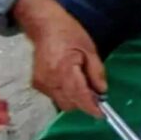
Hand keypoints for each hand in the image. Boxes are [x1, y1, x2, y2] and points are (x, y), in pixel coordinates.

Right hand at [15, 0, 106, 116]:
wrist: (44, 25)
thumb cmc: (69, 33)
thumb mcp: (89, 48)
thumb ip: (96, 72)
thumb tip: (102, 92)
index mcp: (63, 69)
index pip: (79, 96)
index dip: (91, 107)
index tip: (102, 114)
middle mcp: (49, 81)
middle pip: (70, 104)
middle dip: (84, 102)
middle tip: (95, 92)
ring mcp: (41, 84)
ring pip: (62, 102)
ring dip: (74, 98)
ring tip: (82, 82)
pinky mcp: (37, 84)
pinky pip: (55, 97)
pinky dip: (65, 93)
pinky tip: (70, 80)